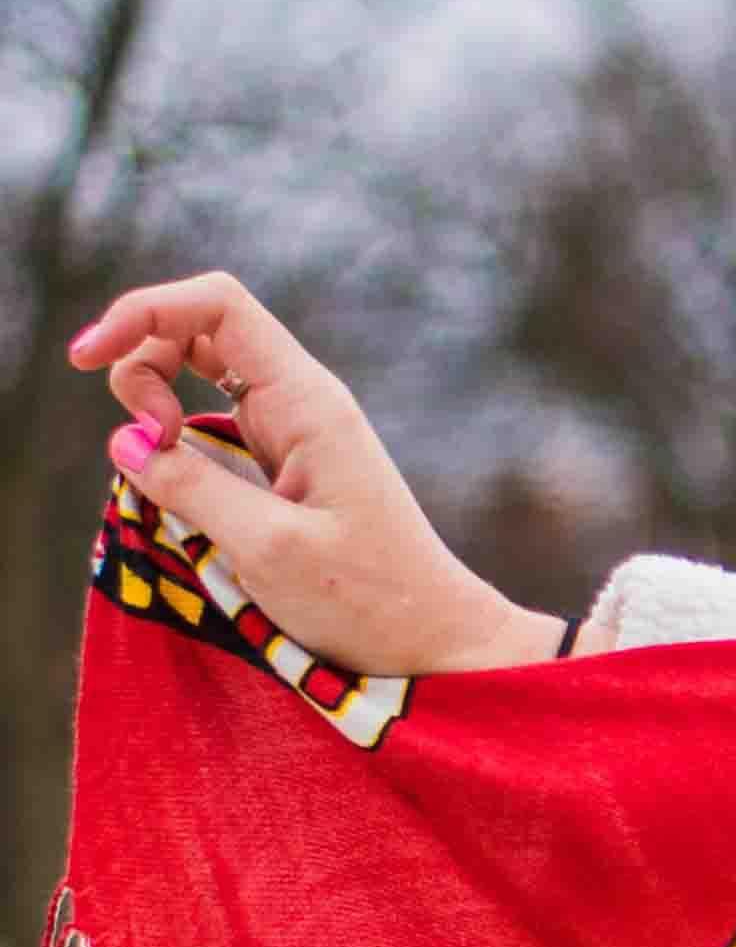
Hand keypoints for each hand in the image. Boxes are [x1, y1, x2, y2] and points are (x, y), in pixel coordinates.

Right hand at [70, 272, 564, 677]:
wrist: (437, 642)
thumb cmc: (370, 600)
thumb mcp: (270, 548)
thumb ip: (192, 487)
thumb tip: (126, 441)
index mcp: (308, 403)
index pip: (217, 304)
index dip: (141, 311)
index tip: (87, 361)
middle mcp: (302, 403)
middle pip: (197, 329)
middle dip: (142, 364)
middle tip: (148, 443)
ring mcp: (293, 432)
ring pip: (198, 374)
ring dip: (156, 404)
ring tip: (165, 470)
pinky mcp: (284, 466)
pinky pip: (212, 423)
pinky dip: (178, 440)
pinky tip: (180, 483)